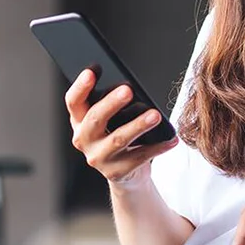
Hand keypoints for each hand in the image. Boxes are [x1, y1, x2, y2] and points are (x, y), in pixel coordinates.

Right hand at [66, 69, 178, 187]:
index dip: (80, 86)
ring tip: (155, 115)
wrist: (126, 173)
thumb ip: (111, 104)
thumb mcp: (110, 119)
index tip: (92, 71)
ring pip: (118, 139)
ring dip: (138, 125)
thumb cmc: (118, 135)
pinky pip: (139, 157)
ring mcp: (99, 158)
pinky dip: (157, 147)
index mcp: (80, 121)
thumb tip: (129, 86)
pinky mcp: (116, 171)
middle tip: (128, 90)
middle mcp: (84, 140)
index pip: (74, 101)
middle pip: (94, 119)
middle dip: (111, 103)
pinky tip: (170, 139)